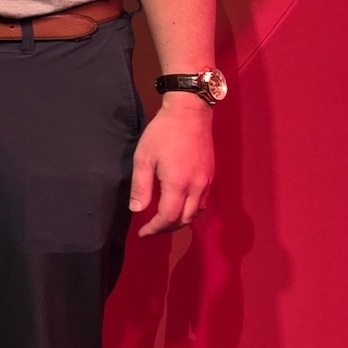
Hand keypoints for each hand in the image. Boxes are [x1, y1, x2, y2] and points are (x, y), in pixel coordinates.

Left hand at [132, 93, 215, 234]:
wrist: (190, 114)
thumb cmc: (162, 133)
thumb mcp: (143, 158)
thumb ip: (140, 186)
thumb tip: (136, 210)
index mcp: (178, 184)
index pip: (168, 217)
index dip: (154, 229)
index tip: (142, 233)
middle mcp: (196, 186)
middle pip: (184, 219)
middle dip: (166, 229)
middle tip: (150, 230)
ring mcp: (206, 182)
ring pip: (196, 213)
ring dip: (180, 221)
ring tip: (163, 221)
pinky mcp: (210, 176)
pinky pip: (203, 202)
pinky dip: (191, 210)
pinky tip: (179, 206)